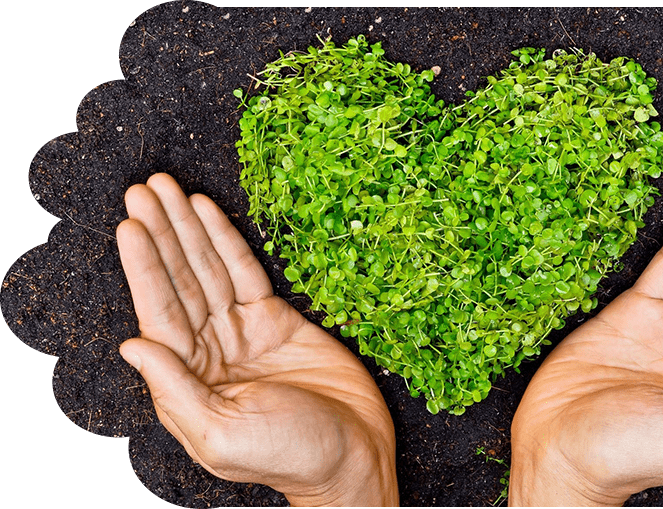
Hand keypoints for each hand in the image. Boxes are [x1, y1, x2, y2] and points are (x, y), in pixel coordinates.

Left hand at [116, 173, 396, 505]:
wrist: (354, 453)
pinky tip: (207, 211)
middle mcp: (207, 350)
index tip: (131, 224)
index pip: (159, 313)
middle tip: (143, 188)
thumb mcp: (223, 435)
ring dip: (186, 228)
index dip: (145, 267)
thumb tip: (131, 345)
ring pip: (207, 270)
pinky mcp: (276, 319)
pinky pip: (245, 273)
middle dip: (161, 234)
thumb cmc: (288, 455)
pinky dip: (226, 240)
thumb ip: (175, 391)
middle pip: (178, 281)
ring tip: (166, 188)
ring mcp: (241, 332)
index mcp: (188, 380)